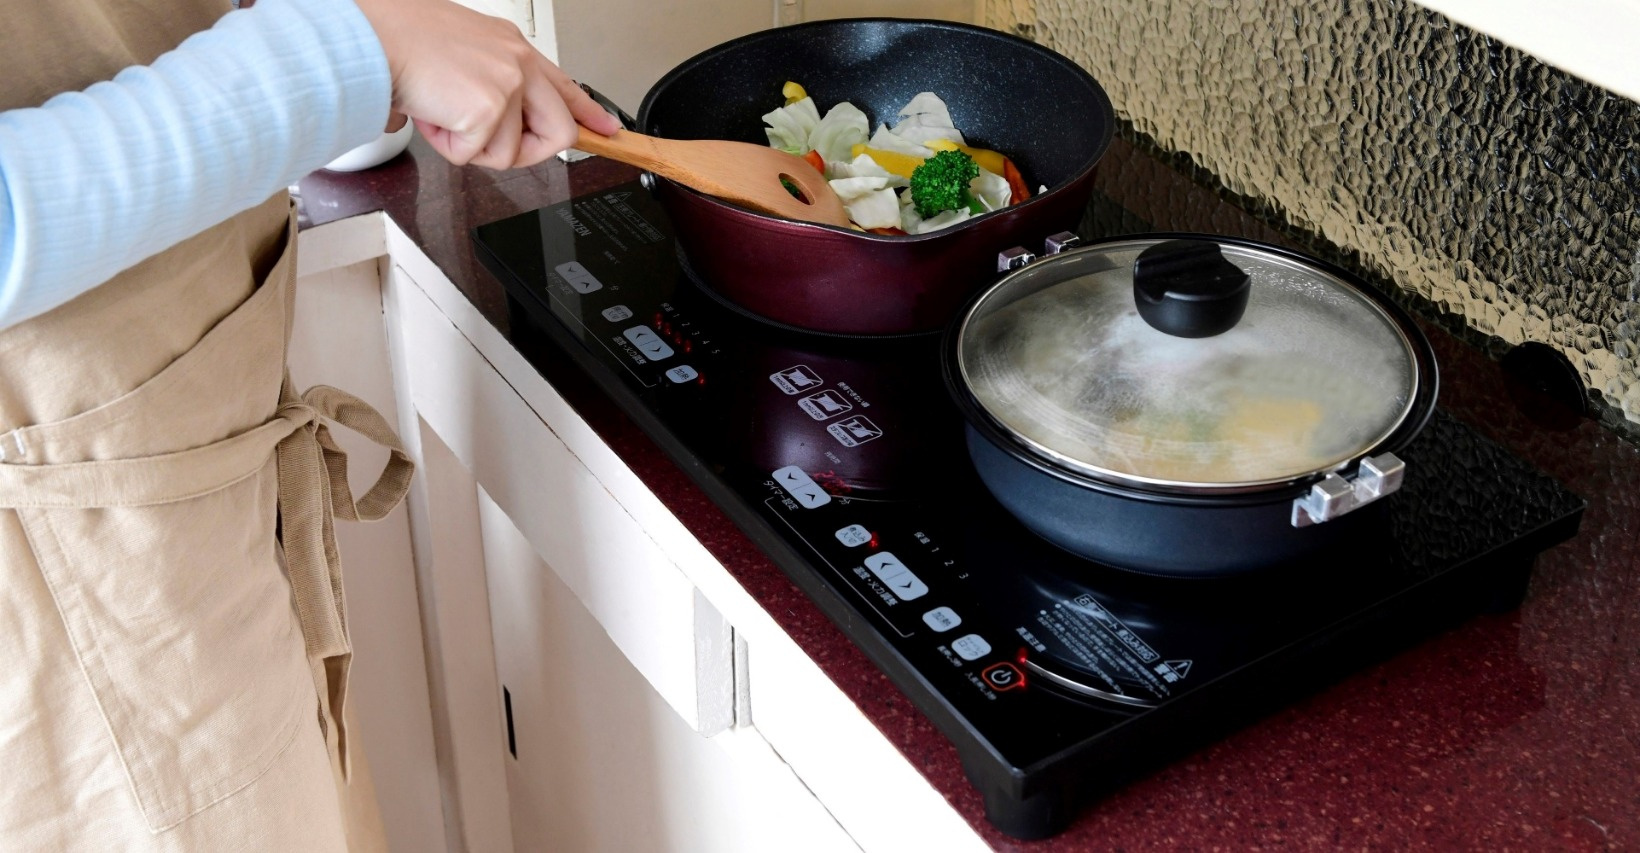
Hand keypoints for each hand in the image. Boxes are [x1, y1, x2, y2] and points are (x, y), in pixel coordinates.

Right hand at [352, 0, 621, 168]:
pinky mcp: (490, 108)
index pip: (565, 86)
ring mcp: (508, 84)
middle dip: (524, 152)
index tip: (608, 130)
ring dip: (469, 146)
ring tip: (442, 113)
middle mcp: (517, 61)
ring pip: (510, 154)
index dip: (589, 114)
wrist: (371, 38)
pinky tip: (433, 115)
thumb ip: (484, 83)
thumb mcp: (459, 55)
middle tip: (486, 141)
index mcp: (511, 46)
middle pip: (559, 132)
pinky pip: (477, 156)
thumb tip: (480, 122)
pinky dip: (447, 147)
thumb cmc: (398, 41)